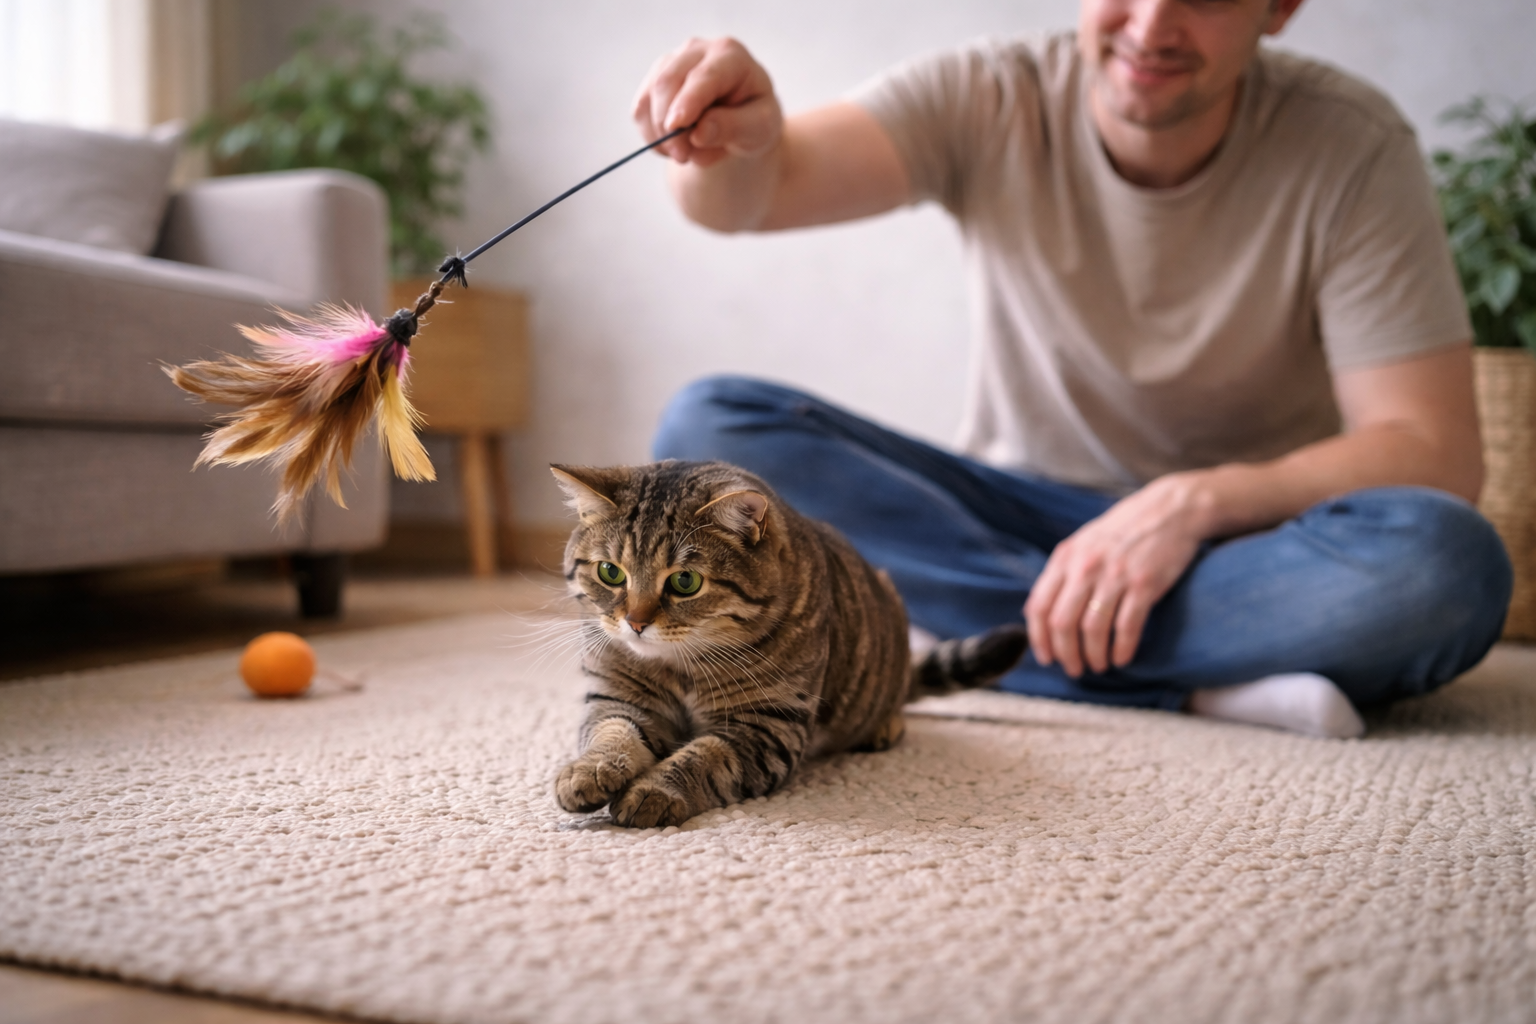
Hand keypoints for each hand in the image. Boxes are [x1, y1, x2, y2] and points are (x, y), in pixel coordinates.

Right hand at [632, 37, 782, 168]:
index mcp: (730, 55)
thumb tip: (699, 133)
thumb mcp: (759, 127)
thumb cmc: (755, 118)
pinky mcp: (653, 81)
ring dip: (661, 135)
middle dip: (669, 124)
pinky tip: (674, 147)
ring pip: (649, 97)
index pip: (704, 76)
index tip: (675, 126)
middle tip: (682, 158)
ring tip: (687, 155)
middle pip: (668, 81)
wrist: (741, 118)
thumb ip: (733, 127)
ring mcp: (671, 62)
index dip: (688, 101)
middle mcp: (697, 50)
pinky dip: (652, 136)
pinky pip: (640, 111)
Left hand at [1024, 473, 1212, 677]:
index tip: (1046, 658)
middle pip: (1062, 623)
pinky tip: (1122, 659)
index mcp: (1065, 558)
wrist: (1169, 510)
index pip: (1039, 606)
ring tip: (1099, 666)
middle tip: (1074, 669)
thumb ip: (1062, 573)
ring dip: (1094, 655)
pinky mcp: (1144, 584)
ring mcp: (1115, 576)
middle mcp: (1085, 567)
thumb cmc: (1123, 531)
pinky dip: (1122, 649)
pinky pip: (1127, 627)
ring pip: (1093, 629)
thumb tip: (1040, 612)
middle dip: (1066, 654)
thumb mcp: (1083, 543)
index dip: (1039, 638)